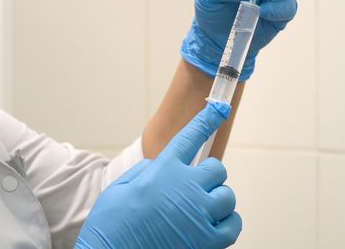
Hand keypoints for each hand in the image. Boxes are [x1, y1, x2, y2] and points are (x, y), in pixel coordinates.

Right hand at [76, 102, 240, 248]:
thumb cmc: (111, 225)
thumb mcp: (119, 188)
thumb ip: (144, 172)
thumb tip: (160, 167)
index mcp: (163, 170)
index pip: (190, 137)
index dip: (206, 120)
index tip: (220, 108)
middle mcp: (184, 187)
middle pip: (216, 169)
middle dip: (207, 177)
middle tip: (193, 189)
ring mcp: (198, 214)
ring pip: (227, 196)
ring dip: (216, 201)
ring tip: (199, 211)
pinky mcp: (207, 241)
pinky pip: (233, 224)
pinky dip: (226, 223)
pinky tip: (211, 225)